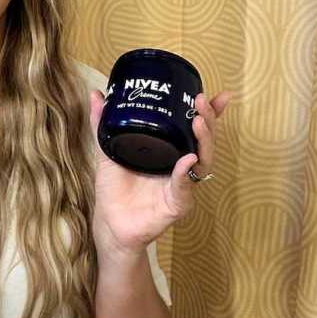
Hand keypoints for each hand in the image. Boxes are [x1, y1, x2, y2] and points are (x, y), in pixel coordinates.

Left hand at [89, 90, 232, 257]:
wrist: (110, 222)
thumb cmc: (114, 189)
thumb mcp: (107, 150)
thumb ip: (103, 124)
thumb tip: (97, 95)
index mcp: (170, 152)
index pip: (195, 130)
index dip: (209, 114)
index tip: (218, 96)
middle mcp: (181, 167)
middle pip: (204, 142)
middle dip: (208, 120)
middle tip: (201, 102)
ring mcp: (182, 185)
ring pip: (202, 161)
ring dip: (204, 141)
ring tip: (198, 123)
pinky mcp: (177, 204)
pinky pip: (185, 187)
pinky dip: (186, 173)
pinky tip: (187, 160)